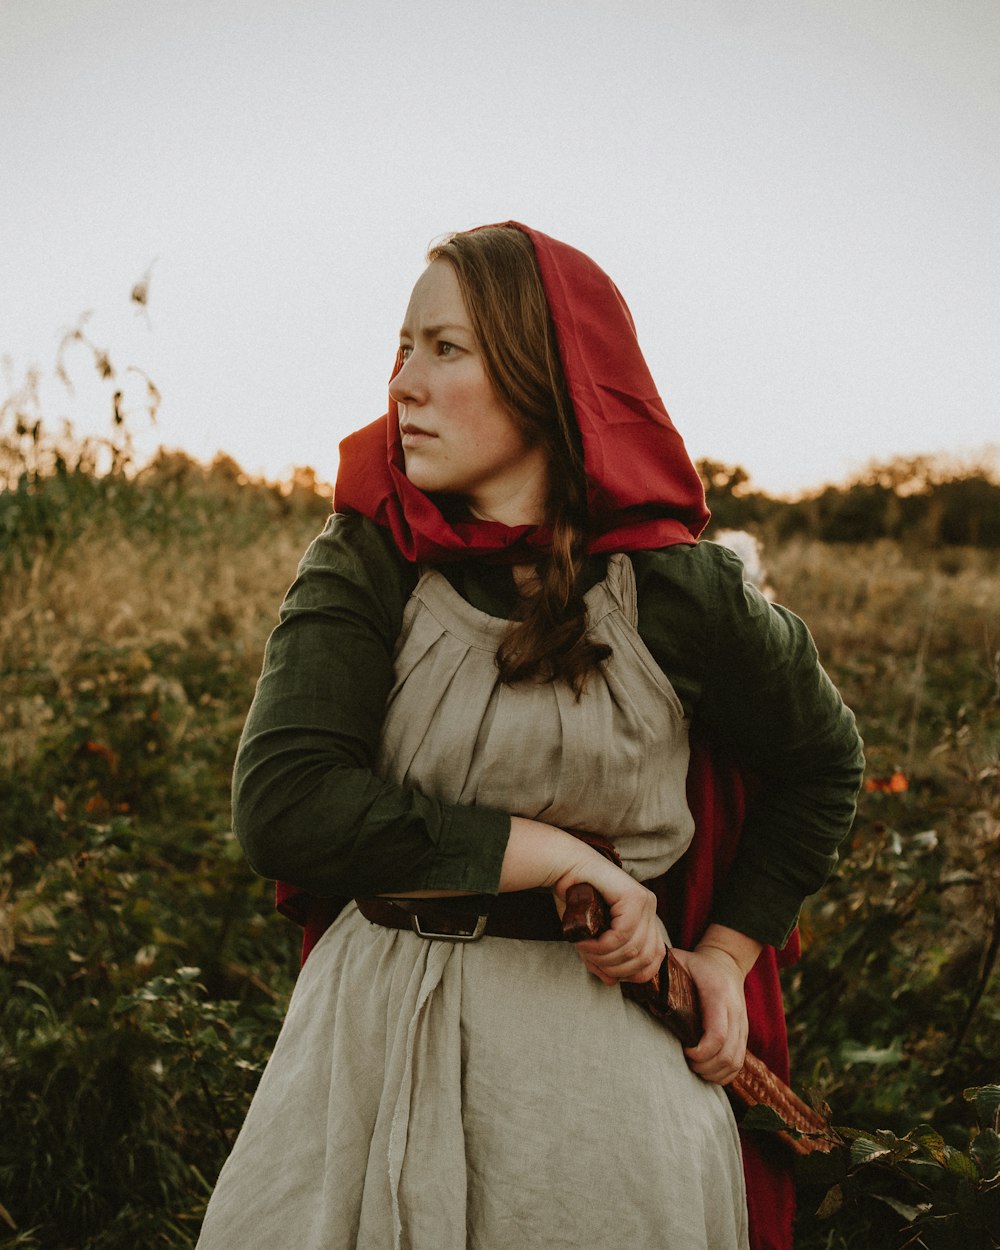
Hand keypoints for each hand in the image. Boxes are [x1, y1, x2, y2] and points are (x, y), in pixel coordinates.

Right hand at [555, 857, 664, 986]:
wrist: (564, 867)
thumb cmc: (575, 899)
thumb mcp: (592, 938)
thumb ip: (603, 958)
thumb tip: (612, 982)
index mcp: (646, 917)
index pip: (655, 958)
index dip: (633, 974)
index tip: (610, 973)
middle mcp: (650, 907)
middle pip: (646, 957)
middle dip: (617, 968)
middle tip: (592, 961)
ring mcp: (645, 900)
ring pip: (633, 948)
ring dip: (605, 957)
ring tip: (585, 950)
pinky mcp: (633, 896)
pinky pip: (623, 934)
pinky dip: (602, 945)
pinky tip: (586, 943)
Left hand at [670, 928, 759, 1084]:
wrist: (726, 962)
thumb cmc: (696, 964)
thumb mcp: (679, 959)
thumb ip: (659, 969)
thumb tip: (633, 980)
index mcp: (718, 995)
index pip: (717, 1034)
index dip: (701, 1052)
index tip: (684, 1051)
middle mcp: (735, 1011)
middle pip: (727, 1054)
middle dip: (705, 1066)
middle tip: (686, 1063)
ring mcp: (742, 1024)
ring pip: (735, 1062)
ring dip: (713, 1072)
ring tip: (694, 1068)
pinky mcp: (744, 1033)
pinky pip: (738, 1062)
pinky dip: (724, 1073)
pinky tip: (707, 1070)